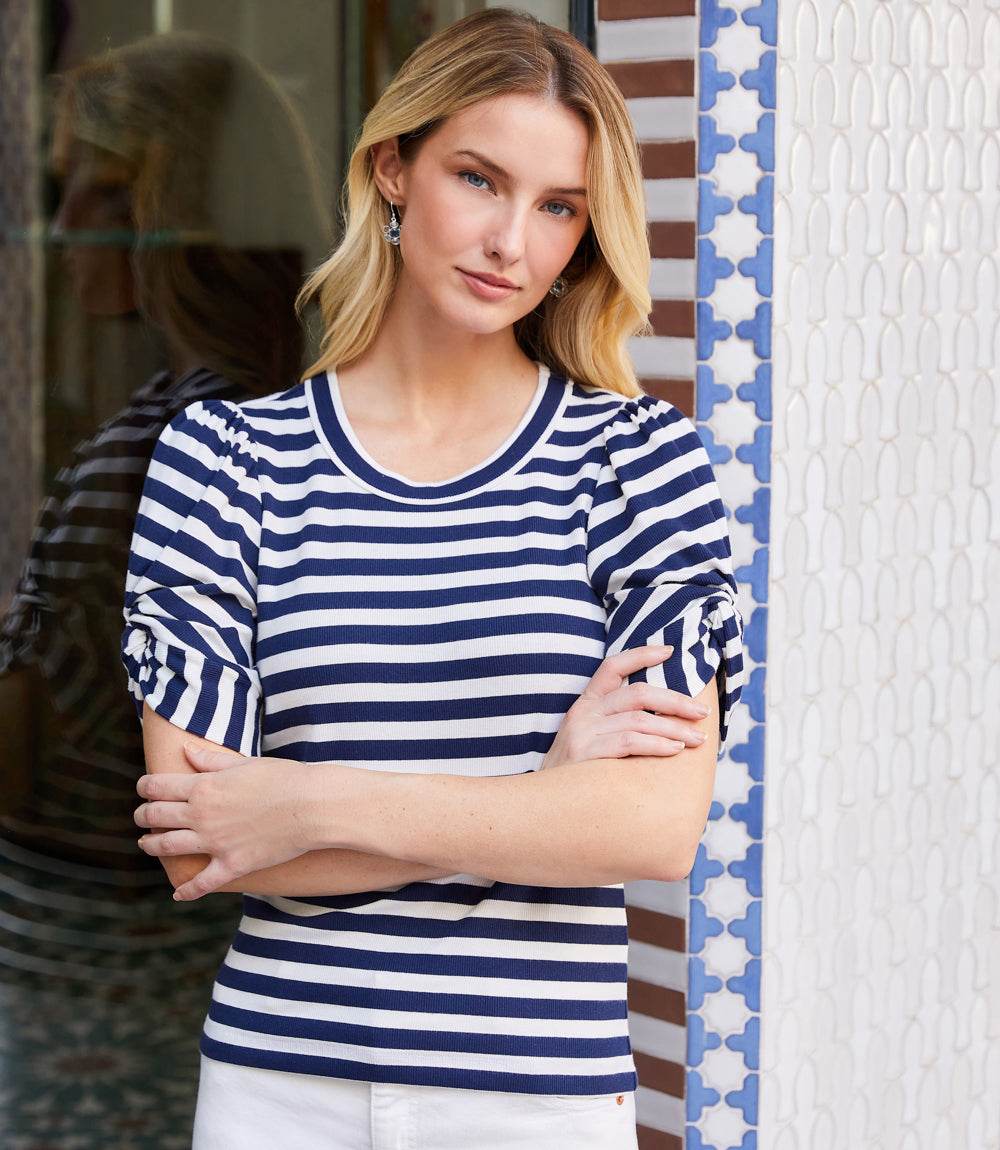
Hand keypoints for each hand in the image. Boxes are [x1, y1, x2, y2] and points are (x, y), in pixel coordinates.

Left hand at [133, 745, 350, 900]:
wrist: (312, 806)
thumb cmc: (283, 778)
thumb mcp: (244, 763)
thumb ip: (210, 760)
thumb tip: (185, 750)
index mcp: (204, 786)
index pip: (157, 786)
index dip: (145, 787)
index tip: (143, 788)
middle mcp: (202, 815)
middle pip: (155, 816)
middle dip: (142, 815)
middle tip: (141, 816)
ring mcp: (215, 843)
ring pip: (167, 847)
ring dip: (151, 846)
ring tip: (147, 844)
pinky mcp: (232, 865)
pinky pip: (201, 883)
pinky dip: (186, 891)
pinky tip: (178, 894)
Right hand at [540, 645, 709, 770]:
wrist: (541, 806)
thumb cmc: (575, 776)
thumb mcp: (589, 741)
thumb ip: (616, 726)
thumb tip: (664, 722)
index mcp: (586, 704)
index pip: (613, 667)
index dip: (641, 655)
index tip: (670, 651)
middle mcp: (583, 713)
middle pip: (638, 693)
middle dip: (676, 701)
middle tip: (702, 713)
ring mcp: (582, 732)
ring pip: (639, 719)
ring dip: (675, 728)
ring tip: (697, 740)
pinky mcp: (585, 754)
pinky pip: (629, 742)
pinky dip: (657, 744)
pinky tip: (675, 750)